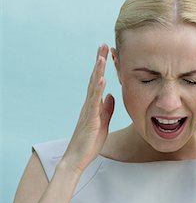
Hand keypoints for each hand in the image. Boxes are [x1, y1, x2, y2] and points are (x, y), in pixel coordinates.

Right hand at [62, 44, 114, 173]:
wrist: (77, 158)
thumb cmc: (89, 142)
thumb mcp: (103, 122)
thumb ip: (106, 108)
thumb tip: (111, 96)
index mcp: (93, 104)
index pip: (97, 80)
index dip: (101, 66)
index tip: (106, 52)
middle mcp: (89, 103)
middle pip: (94, 77)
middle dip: (99, 61)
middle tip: (103, 45)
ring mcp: (88, 109)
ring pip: (93, 86)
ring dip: (98, 70)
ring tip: (102, 56)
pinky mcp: (90, 118)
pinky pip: (94, 101)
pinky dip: (97, 88)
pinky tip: (101, 78)